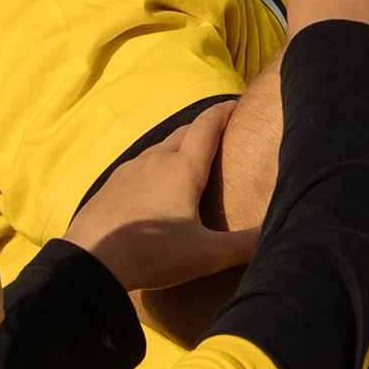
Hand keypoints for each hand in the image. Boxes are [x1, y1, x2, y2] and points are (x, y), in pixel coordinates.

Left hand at [66, 101, 250, 291]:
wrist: (89, 263)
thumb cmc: (152, 254)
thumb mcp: (206, 255)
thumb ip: (244, 245)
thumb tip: (278, 236)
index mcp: (183, 168)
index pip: (208, 125)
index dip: (225, 111)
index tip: (239, 104)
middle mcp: (156, 160)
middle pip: (184, 132)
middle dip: (205, 129)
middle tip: (222, 137)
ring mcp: (128, 171)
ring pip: (159, 148)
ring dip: (178, 148)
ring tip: (191, 164)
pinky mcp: (110, 186)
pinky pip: (139, 167)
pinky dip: (156, 167)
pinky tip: (155, 190)